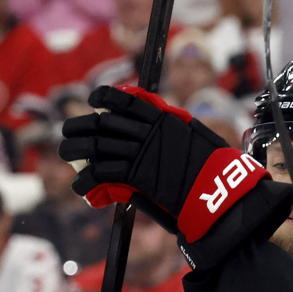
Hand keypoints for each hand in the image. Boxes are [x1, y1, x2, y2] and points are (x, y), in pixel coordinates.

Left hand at [59, 85, 292, 267]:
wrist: (225, 195)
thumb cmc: (218, 173)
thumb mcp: (198, 141)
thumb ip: (176, 130)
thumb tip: (166, 122)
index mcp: (165, 120)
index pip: (127, 100)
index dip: (106, 97)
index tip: (94, 99)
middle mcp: (150, 132)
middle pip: (104, 123)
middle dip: (81, 126)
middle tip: (67, 132)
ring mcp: (143, 153)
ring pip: (98, 146)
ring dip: (77, 150)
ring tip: (67, 154)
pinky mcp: (138, 176)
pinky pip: (104, 173)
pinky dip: (89, 180)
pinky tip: (82, 186)